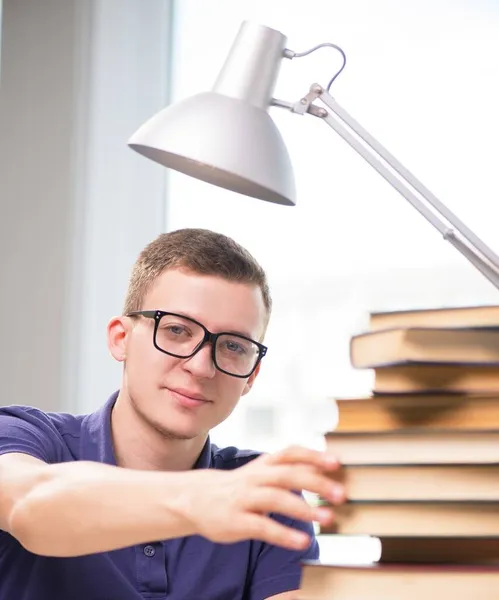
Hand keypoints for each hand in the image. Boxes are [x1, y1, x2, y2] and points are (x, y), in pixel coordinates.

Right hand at [178, 445, 344, 549]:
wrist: (194, 498)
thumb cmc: (237, 486)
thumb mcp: (260, 472)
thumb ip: (287, 470)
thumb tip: (321, 466)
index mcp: (263, 464)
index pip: (290, 453)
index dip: (313, 456)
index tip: (337, 462)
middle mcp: (255, 478)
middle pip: (288, 475)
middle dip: (316, 483)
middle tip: (341, 494)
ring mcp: (244, 498)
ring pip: (276, 498)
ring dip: (304, 508)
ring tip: (328, 518)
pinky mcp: (236, 521)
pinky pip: (262, 527)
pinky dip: (284, 534)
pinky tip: (302, 542)